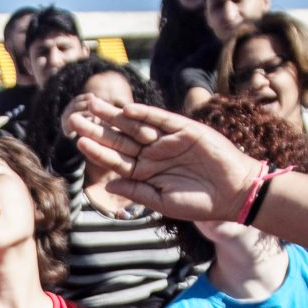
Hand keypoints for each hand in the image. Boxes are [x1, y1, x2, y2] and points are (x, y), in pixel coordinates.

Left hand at [68, 98, 262, 222]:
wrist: (233, 193)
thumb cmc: (198, 203)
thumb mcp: (162, 202)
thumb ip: (137, 192)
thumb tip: (109, 183)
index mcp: (145, 172)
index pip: (115, 159)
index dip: (97, 150)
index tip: (77, 141)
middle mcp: (153, 154)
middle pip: (120, 139)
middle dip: (97, 128)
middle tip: (74, 118)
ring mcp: (168, 140)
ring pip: (136, 126)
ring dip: (115, 116)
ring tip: (93, 105)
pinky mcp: (185, 130)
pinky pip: (162, 120)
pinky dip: (146, 115)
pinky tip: (126, 111)